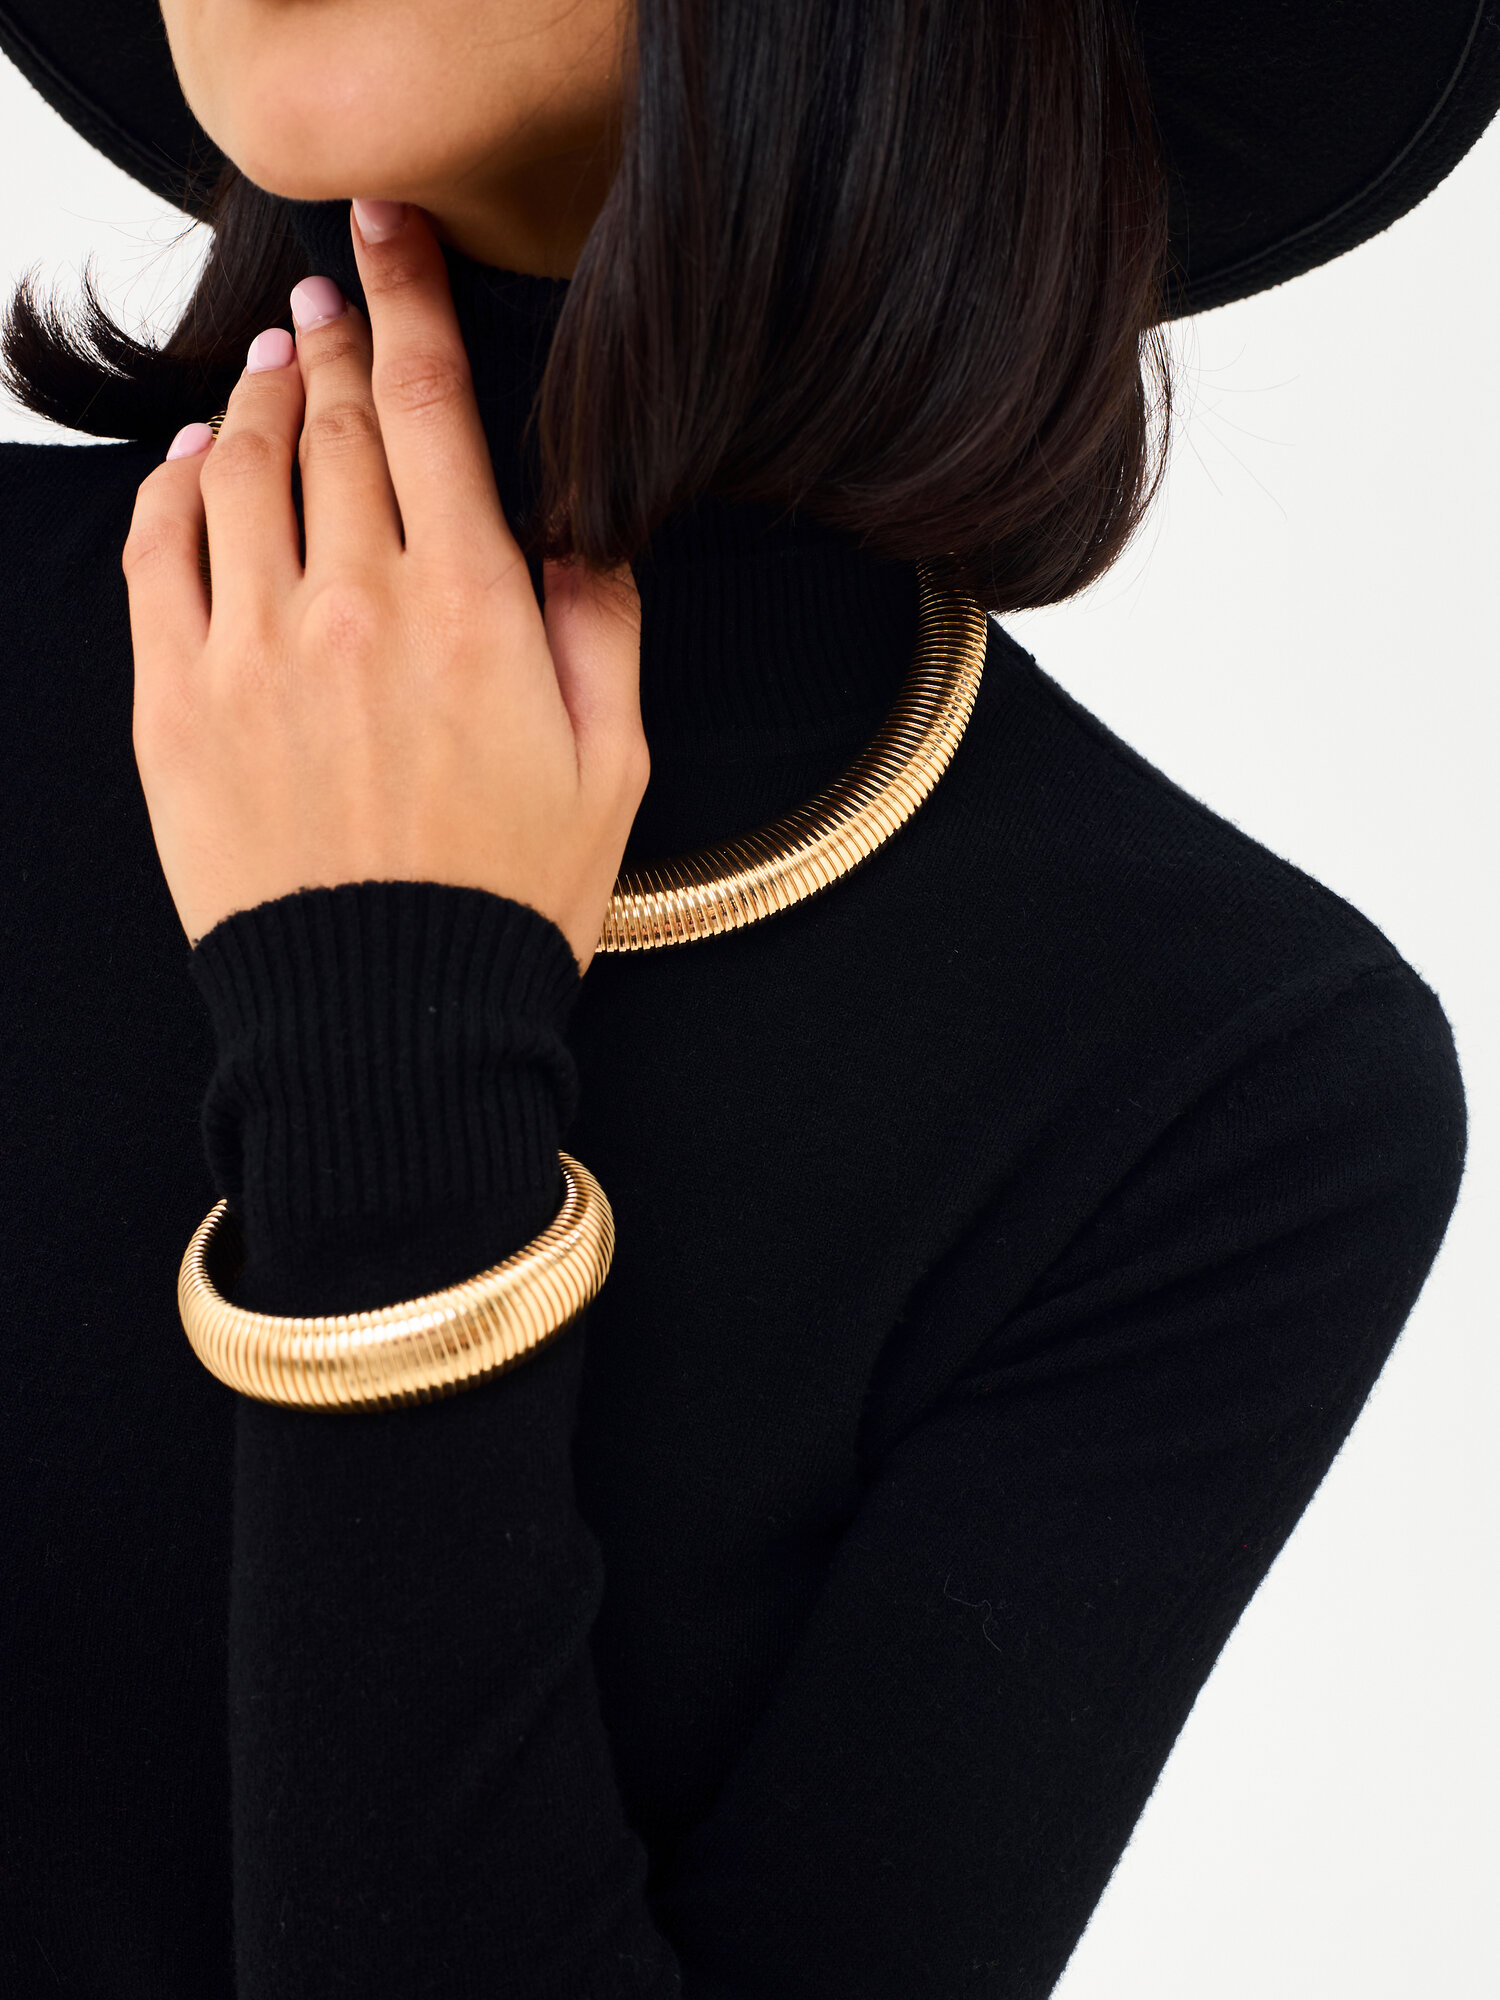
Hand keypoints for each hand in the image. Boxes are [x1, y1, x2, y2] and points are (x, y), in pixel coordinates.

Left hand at [122, 200, 646, 972]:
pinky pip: (158, 556)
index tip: (387, 236)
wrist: (387, 1028)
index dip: (407, 299)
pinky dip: (173, 489)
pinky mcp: (177, 707)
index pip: (429, 408)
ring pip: (240, 474)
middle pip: (333, 425)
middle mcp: (354, 610)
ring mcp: (252, 654)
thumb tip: (585, 524)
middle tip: (331, 300)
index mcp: (472, 614)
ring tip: (273, 368)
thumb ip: (601, 626)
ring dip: (259, 402)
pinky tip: (197, 463)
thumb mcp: (611, 767)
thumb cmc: (507, 905)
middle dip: (334, 343)